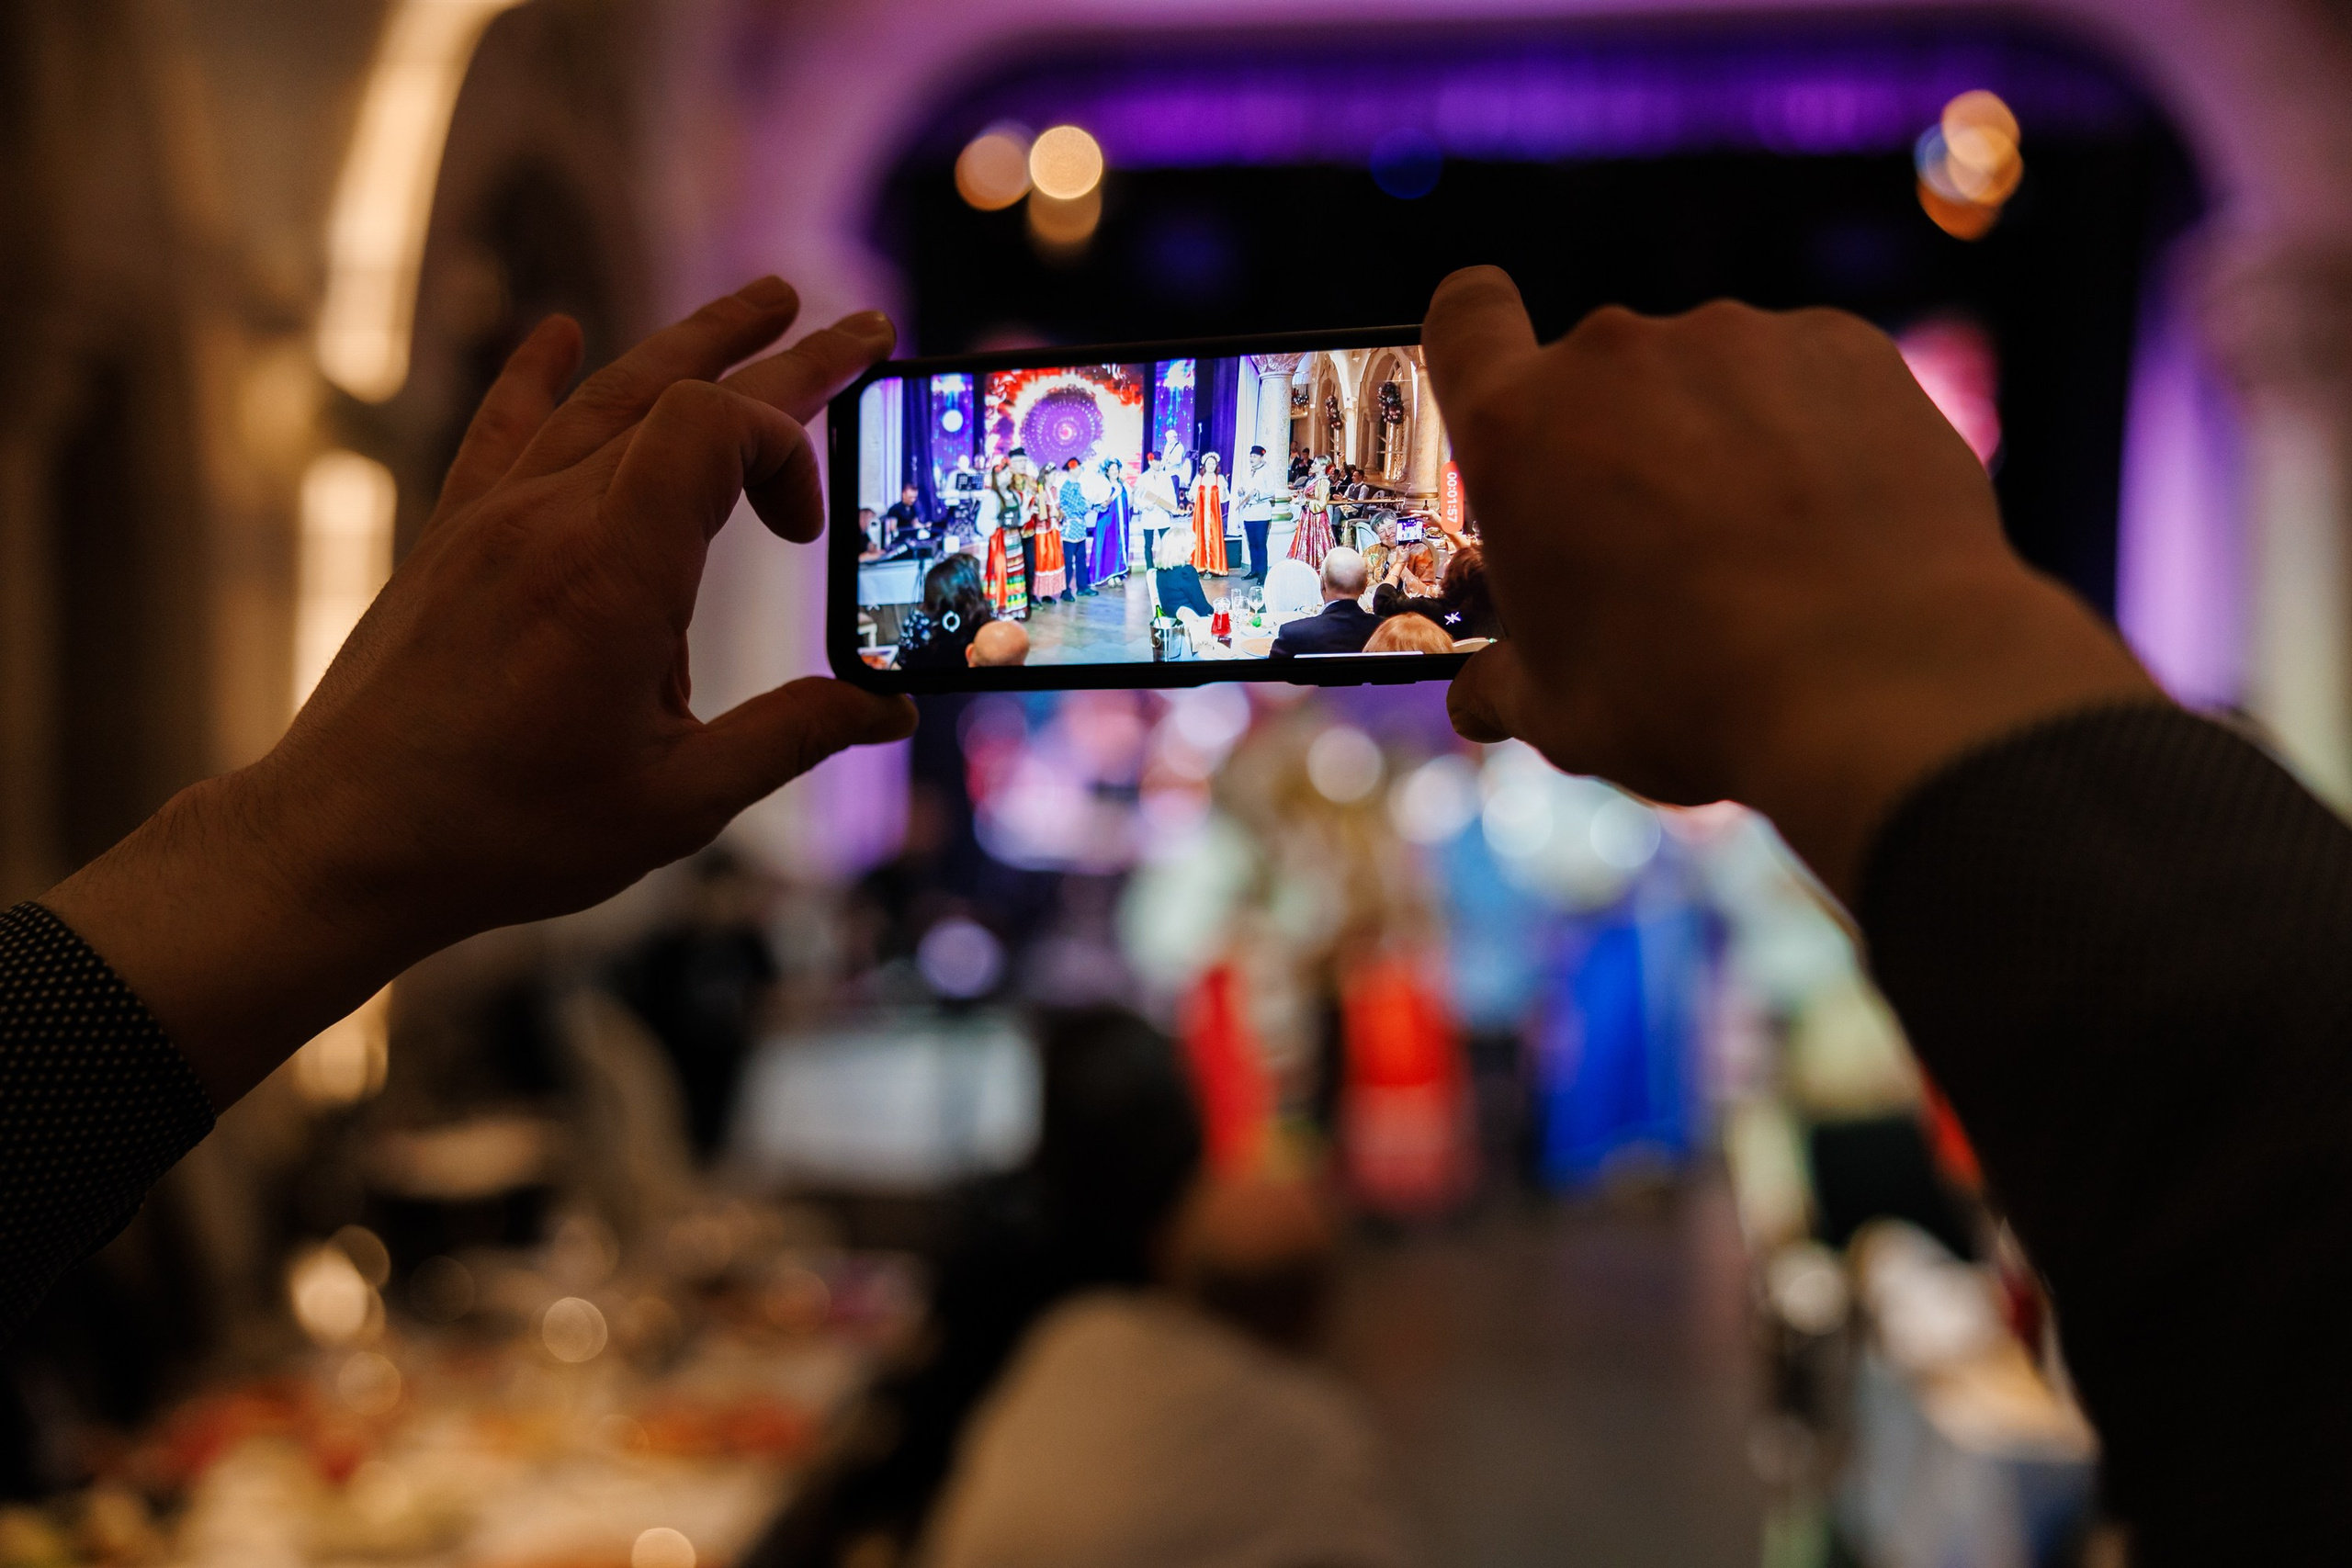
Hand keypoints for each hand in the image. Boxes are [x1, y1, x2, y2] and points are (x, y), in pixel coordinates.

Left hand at [44, 278, 915, 1106]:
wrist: (343, 841)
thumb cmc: (506, 832)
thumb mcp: (676, 802)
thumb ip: (790, 738)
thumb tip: (887, 711)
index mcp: (614, 573)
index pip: (717, 426)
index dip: (786, 450)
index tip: (805, 537)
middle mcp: (551, 519)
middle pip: (679, 392)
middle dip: (784, 358)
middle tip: (863, 328)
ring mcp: (493, 518)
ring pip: (605, 396)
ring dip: (693, 343)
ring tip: (765, 303)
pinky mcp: (452, 537)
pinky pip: (503, 428)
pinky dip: (538, 372)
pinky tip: (557, 330)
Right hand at [1423, 266, 2158, 897]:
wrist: (1875, 682)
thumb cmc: (1685, 695)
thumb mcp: (1557, 711)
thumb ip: (1504, 681)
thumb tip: (1481, 700)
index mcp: (1518, 427)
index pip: (1465, 315)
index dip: (1480, 343)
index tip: (1507, 394)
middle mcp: (1614, 356)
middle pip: (1596, 369)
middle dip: (1616, 438)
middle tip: (1651, 542)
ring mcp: (1735, 340)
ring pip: (1706, 375)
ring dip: (1717, 436)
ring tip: (1762, 545)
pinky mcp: (1843, 346)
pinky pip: (1806, 375)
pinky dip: (1811, 430)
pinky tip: (1833, 519)